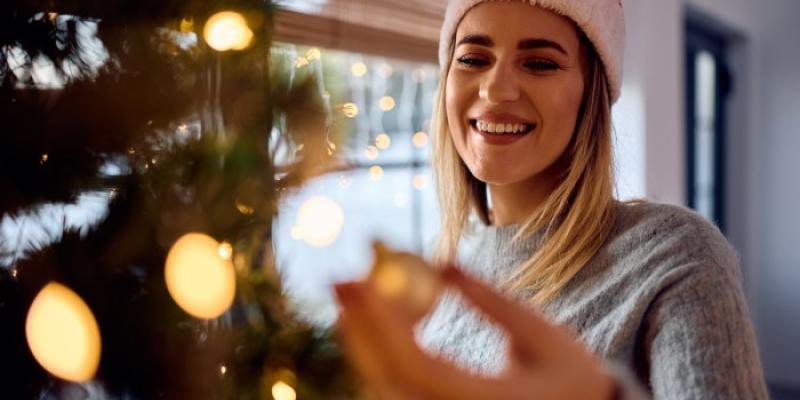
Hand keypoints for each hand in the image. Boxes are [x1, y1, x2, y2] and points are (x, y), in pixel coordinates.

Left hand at [333, 265, 616, 399]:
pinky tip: (376, 316)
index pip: (416, 365)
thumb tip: (441, 262)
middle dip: (360, 324)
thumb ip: (492, 302)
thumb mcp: (542, 336)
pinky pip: (397, 384)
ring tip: (354, 289)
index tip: (361, 278)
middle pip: (388, 377)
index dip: (382, 322)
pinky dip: (380, 349)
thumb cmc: (571, 379)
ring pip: (385, 383)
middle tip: (342, 278)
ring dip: (363, 335)